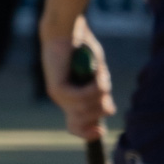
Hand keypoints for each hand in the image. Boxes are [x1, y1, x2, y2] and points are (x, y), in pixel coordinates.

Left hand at [40, 19, 114, 139]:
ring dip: (100, 93)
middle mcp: (62, 100)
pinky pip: (81, 98)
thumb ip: (100, 94)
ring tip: (98, 75)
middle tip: (102, 85)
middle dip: (101, 107)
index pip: (75, 127)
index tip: (100, 132)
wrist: (65, 30)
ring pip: (85, 110)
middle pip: (85, 122)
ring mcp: (58, 95)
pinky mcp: (56, 88)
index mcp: (70, 99)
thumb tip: (107, 112)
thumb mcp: (96, 75)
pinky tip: (96, 75)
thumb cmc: (82, 49)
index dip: (88, 134)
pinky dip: (94, 88)